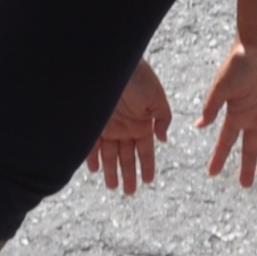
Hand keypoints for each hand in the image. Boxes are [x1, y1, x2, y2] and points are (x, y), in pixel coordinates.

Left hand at [89, 62, 175, 194]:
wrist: (112, 63)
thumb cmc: (138, 77)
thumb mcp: (156, 97)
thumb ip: (163, 118)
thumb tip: (164, 139)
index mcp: (142, 124)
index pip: (145, 151)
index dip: (147, 166)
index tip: (148, 181)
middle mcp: (126, 128)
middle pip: (127, 157)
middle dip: (128, 175)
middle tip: (129, 193)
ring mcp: (109, 126)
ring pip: (110, 155)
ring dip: (111, 171)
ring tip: (113, 187)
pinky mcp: (95, 123)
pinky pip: (93, 145)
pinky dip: (93, 157)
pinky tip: (95, 169)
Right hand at [199, 38, 256, 186]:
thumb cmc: (241, 61)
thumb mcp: (223, 85)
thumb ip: (213, 105)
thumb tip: (199, 125)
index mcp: (237, 113)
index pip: (227, 142)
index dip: (220, 158)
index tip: (212, 174)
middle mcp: (253, 115)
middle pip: (250, 147)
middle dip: (247, 167)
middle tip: (246, 185)